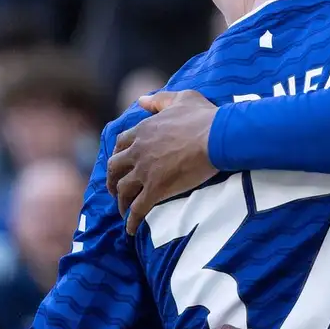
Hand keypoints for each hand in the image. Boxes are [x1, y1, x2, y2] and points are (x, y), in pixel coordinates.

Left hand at [108, 90, 219, 234]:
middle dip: (112, 180)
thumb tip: (141, 100)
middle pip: (114, 168)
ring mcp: (145, 172)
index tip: (121, 162)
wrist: (217, 137)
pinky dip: (132, 221)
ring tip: (123, 210)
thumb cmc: (204, 117)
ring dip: (120, 202)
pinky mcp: (156, 189)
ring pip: (123, 190)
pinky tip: (131, 230)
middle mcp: (138, 151)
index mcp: (143, 130)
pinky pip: (138, 209)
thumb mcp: (182, 98)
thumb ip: (159, 100)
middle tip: (115, 189)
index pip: (121, 143)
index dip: (119, 154)